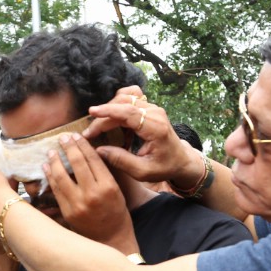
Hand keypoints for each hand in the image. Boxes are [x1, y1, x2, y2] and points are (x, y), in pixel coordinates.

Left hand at [45, 133, 137, 253]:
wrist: (112, 239)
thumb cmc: (116, 213)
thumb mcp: (116, 191)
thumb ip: (103, 173)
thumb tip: (88, 151)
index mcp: (108, 187)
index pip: (93, 159)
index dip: (82, 145)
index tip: (75, 135)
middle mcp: (93, 194)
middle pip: (77, 164)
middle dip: (68, 147)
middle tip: (62, 138)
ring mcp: (78, 204)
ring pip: (62, 176)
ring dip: (55, 160)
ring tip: (51, 151)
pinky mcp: (67, 213)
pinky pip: (56, 190)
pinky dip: (49, 176)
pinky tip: (46, 167)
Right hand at [84, 88, 203, 189]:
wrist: (181, 160)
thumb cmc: (164, 167)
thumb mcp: (143, 172)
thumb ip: (122, 161)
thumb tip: (99, 150)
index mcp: (156, 128)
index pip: (128, 113)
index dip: (108, 111)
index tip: (91, 112)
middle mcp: (155, 113)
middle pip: (123, 104)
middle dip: (103, 116)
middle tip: (90, 133)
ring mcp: (152, 108)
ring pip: (125, 99)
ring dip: (109, 110)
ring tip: (98, 127)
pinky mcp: (149, 107)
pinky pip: (130, 99)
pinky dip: (117, 105)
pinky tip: (110, 116)